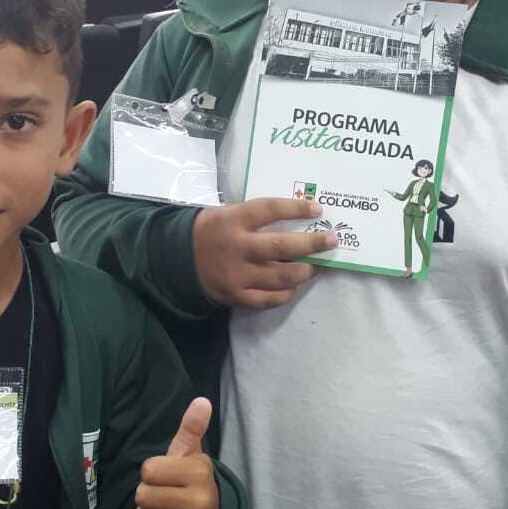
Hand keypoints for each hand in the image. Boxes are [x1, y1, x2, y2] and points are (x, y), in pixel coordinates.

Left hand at [134, 398, 218, 508]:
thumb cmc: (191, 480)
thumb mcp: (191, 452)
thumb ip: (191, 427)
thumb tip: (201, 400)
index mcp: (200, 473)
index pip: (148, 470)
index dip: (152, 471)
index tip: (166, 475)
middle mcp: (200, 501)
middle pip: (143, 495)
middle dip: (147, 493)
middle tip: (164, 493)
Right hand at [192, 197, 336, 308]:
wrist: (176, 261)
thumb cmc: (209, 231)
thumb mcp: (224, 212)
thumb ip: (253, 215)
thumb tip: (294, 215)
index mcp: (233, 220)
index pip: (270, 210)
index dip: (296, 209)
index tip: (318, 210)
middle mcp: (236, 247)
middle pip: (282, 247)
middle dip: (312, 244)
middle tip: (331, 241)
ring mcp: (236, 275)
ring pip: (280, 276)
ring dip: (304, 272)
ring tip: (314, 267)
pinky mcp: (236, 296)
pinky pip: (268, 299)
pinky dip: (286, 293)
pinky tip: (293, 286)